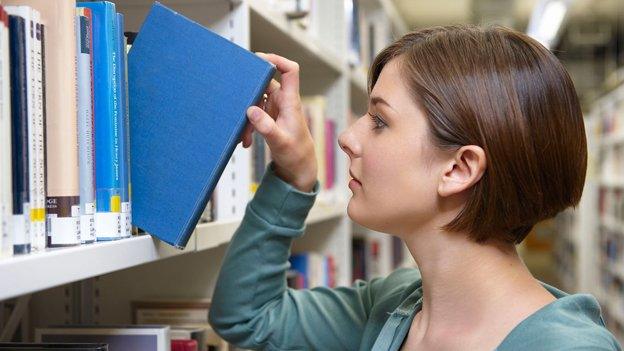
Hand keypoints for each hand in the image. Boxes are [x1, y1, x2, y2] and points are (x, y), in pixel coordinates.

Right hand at [239, 53, 317, 192]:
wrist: (298, 168)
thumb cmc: (295, 155)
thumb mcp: (280, 143)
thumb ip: (266, 127)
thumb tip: (251, 110)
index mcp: (291, 102)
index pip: (290, 71)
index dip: (276, 59)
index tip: (258, 58)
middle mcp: (283, 101)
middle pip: (265, 82)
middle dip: (249, 93)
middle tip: (237, 103)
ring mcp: (275, 108)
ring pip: (256, 99)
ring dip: (246, 115)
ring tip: (243, 135)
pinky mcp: (268, 116)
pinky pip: (253, 112)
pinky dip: (247, 123)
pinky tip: (245, 139)